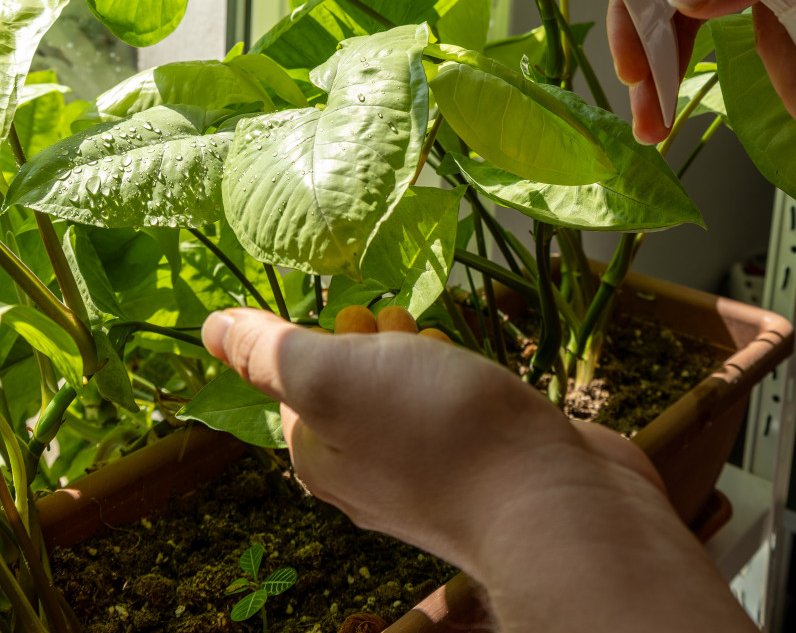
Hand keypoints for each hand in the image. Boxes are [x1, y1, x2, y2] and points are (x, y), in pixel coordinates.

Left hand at [202, 308, 754, 632]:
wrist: (553, 500)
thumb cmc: (435, 429)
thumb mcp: (332, 376)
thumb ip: (270, 351)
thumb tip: (209, 327)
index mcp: (318, 454)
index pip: (297, 377)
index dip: (326, 337)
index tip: (361, 328)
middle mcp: (365, 472)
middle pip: (353, 380)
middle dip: (378, 341)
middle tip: (406, 332)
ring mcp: (427, 473)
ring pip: (407, 390)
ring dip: (423, 355)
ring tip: (445, 348)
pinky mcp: (480, 465)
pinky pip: (455, 407)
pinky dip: (462, 380)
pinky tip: (483, 377)